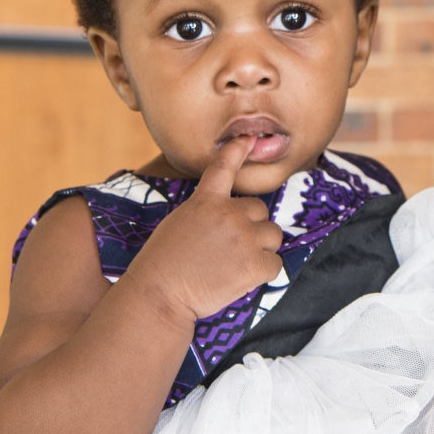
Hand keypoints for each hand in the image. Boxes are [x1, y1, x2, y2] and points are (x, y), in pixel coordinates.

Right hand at [124, 136, 285, 323]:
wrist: (158, 295)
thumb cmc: (163, 264)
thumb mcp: (179, 223)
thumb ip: (207, 212)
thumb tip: (232, 214)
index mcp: (205, 201)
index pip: (223, 168)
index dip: (237, 150)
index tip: (248, 138)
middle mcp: (229, 214)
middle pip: (260, 210)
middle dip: (251, 227)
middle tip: (230, 249)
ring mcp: (244, 237)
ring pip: (273, 235)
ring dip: (261, 248)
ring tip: (235, 265)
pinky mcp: (255, 264)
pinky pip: (275, 264)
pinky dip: (264, 273)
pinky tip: (242, 279)